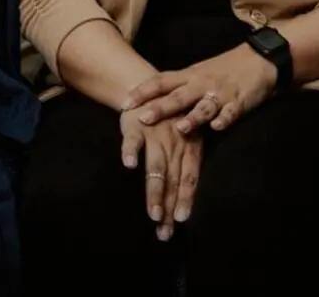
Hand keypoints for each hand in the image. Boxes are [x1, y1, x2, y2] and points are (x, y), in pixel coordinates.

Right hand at [119, 108, 202, 240]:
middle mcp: (174, 144)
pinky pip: (133, 140)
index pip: (188, 178)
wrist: (150, 87)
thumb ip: (182, 167)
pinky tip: (129, 165)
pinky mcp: (136, 126)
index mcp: (189, 148)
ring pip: (156, 166)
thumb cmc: (170, 121)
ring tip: (152, 212)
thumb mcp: (184, 140)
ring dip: (154, 190)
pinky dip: (131, 151)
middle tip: (163, 230)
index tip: (180, 220)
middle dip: (168, 206)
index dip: (185, 199)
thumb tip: (181, 201)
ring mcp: (156, 135)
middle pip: (172, 179)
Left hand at [121, 44, 277, 133]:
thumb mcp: (197, 73)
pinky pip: (231, 112)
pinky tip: (217, 128)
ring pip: (203, 106)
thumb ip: (177, 86)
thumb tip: (147, 99)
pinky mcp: (239, 102)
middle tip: (142, 118)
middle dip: (160, 108)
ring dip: (192, 118)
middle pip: (177, 97)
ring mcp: (220, 93)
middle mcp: (201, 83)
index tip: (124, 103)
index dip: (142, 92)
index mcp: (189, 76)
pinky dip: (224, 120)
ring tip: (180, 128)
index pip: (161, 82)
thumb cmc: (224, 69)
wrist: (259, 59)